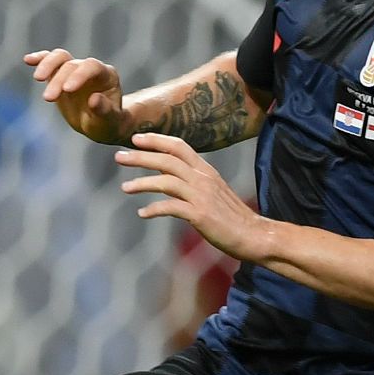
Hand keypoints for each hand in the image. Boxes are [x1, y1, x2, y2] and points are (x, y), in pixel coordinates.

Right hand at [24, 49, 127, 143]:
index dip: (78, 75)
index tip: (66, 90)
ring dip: (47, 65)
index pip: (92, 66)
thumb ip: (104, 110)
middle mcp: (91, 69)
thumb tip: (94, 99)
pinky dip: (39, 59)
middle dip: (58, 80)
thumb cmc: (107, 124)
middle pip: (72, 65)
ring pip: (60, 57)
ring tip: (37, 78)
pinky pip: (50, 61)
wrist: (99, 124)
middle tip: (48, 99)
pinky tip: (28, 60)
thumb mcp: (109, 122)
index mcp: (107, 76)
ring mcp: (75, 70)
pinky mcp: (60, 74)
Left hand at [117, 132, 267, 260]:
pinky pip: (171, 207)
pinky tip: (142, 213)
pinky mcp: (201, 215)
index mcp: (206, 171)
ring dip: (143, 183)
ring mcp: (202, 196)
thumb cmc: (232, 216)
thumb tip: (168, 173)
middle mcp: (203, 179)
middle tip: (118, 156)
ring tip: (124, 187)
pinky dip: (154, 209)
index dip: (157, 140)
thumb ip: (192, 180)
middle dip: (141, 156)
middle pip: (167, 160)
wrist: (255, 235)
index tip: (135, 138)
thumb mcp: (212, 191)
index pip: (179, 146)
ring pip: (166, 181)